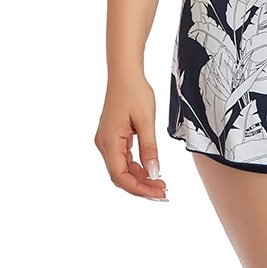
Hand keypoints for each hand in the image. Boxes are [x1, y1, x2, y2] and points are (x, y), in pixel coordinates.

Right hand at [94, 73, 168, 200]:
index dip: (138, 189)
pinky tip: (150, 168)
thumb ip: (149, 148)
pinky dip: (136, 166)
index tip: (157, 194)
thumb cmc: (134, 92)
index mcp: (109, 141)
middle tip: (162, 192)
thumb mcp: (146, 121)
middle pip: (120, 175)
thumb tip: (153, 172)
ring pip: (122, 168)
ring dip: (139, 177)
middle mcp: (104, 144)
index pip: (120, 176)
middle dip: (141, 186)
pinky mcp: (113, 136)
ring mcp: (107, 141)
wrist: (125, 73)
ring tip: (160, 182)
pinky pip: (123, 158)